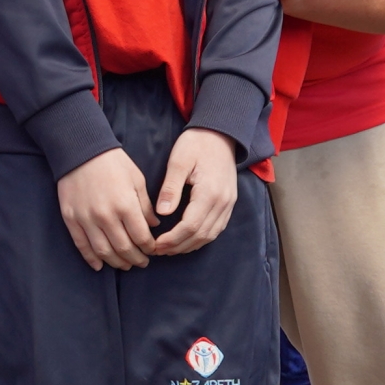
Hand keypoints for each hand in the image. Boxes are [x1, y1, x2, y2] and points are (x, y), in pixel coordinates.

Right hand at [54, 148, 156, 270]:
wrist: (80, 150)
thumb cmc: (113, 162)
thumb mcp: (136, 179)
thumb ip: (145, 205)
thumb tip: (153, 225)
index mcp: (125, 205)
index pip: (141, 237)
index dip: (149, 248)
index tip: (153, 250)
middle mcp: (106, 216)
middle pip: (124, 248)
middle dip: (136, 259)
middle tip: (142, 262)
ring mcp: (86, 219)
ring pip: (103, 251)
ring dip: (116, 262)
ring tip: (125, 265)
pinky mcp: (71, 219)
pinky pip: (82, 245)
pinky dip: (91, 259)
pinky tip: (100, 265)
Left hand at [151, 130, 240, 256]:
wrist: (220, 134)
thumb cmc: (196, 144)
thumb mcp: (178, 161)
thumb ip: (170, 188)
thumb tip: (162, 214)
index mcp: (209, 192)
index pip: (190, 226)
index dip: (172, 239)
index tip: (155, 244)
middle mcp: (223, 202)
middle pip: (201, 235)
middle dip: (178, 246)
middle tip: (158, 250)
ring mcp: (229, 204)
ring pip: (210, 235)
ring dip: (189, 245)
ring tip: (169, 249)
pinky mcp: (229, 203)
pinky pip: (216, 228)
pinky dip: (201, 238)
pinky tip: (186, 240)